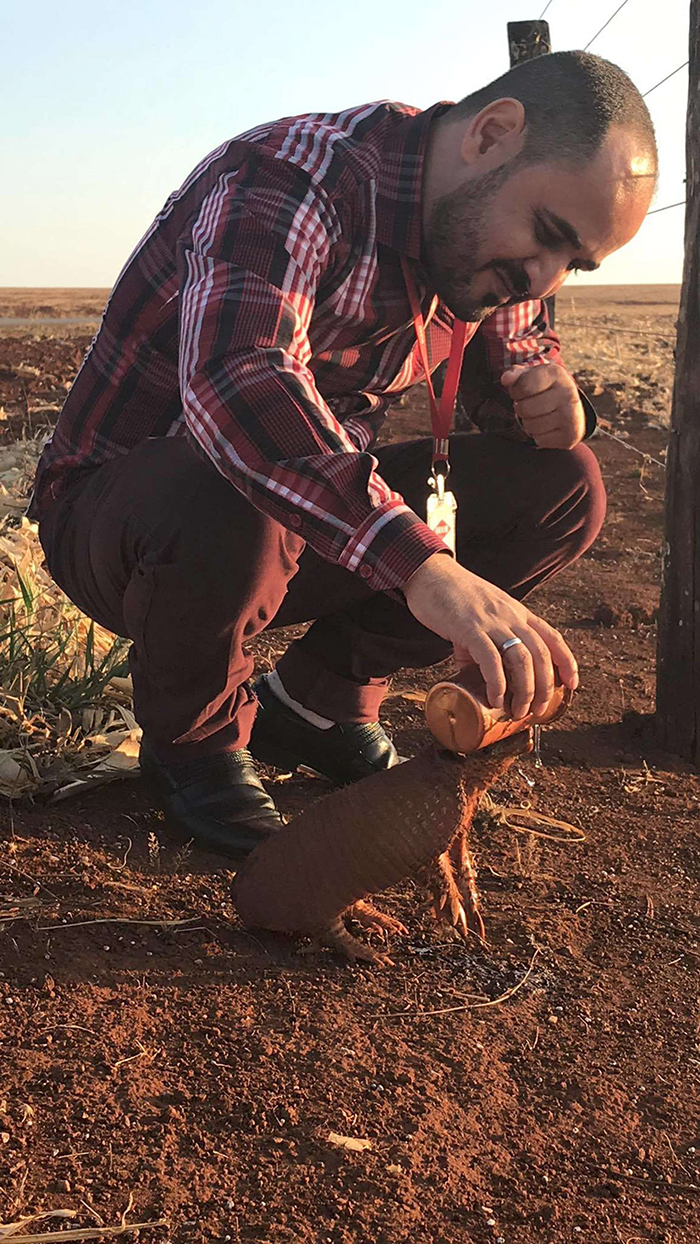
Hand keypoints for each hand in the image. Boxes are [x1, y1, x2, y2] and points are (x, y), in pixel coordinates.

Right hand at [403, 553, 577, 718]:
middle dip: (544, 688)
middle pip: (541, 655)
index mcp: (518, 613)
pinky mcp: (469, 628)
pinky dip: (497, 683)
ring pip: (522, 660)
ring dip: (525, 691)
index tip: (571, 685)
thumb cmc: (454, 596)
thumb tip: (481, 675)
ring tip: (517, 711)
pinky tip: (495, 699)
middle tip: (536, 710)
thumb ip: (485, 644)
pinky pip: (491, 659)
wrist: (430, 574)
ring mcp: (492, 622)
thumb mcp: (482, 616)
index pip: (552, 638)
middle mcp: (511, 616)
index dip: (567, 663)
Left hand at [501, 362, 585, 449]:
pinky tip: (547, 427)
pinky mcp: (571, 435)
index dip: (516, 391)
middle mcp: (567, 393)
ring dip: (528, 424)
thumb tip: (506, 379)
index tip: (522, 391)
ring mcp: (571, 415)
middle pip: (524, 409)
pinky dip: (538, 436)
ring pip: (530, 427)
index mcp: (556, 374)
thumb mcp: (531, 376)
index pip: (523, 387)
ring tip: (539, 415)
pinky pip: (540, 440)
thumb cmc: (544, 389)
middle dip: (521, 409)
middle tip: (531, 405)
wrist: (571, 408)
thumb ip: (516, 375)